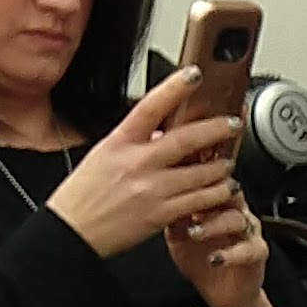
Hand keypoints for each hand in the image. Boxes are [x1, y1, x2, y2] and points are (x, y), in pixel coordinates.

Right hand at [45, 69, 251, 260]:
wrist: (73, 231)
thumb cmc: (83, 194)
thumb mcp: (102, 155)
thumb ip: (133, 142)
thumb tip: (159, 131)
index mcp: (119, 142)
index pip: (150, 106)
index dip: (174, 88)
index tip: (194, 74)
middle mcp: (137, 163)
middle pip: (185, 140)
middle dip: (215, 129)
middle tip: (233, 123)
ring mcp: (152, 190)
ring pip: (200, 173)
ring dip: (221, 166)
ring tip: (229, 161)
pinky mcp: (161, 215)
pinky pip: (199, 202)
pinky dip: (217, 194)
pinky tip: (226, 189)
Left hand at [163, 175, 288, 306]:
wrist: (225, 294)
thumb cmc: (201, 259)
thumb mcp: (176, 230)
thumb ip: (169, 207)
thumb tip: (149, 185)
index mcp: (214, 199)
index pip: (205, 174)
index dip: (194, 167)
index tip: (175, 162)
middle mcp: (234, 209)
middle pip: (227, 188)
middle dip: (209, 188)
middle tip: (190, 188)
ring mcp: (247, 230)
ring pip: (236, 217)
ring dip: (214, 224)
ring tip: (195, 232)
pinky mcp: (257, 253)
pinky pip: (250, 249)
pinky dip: (232, 253)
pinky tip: (215, 258)